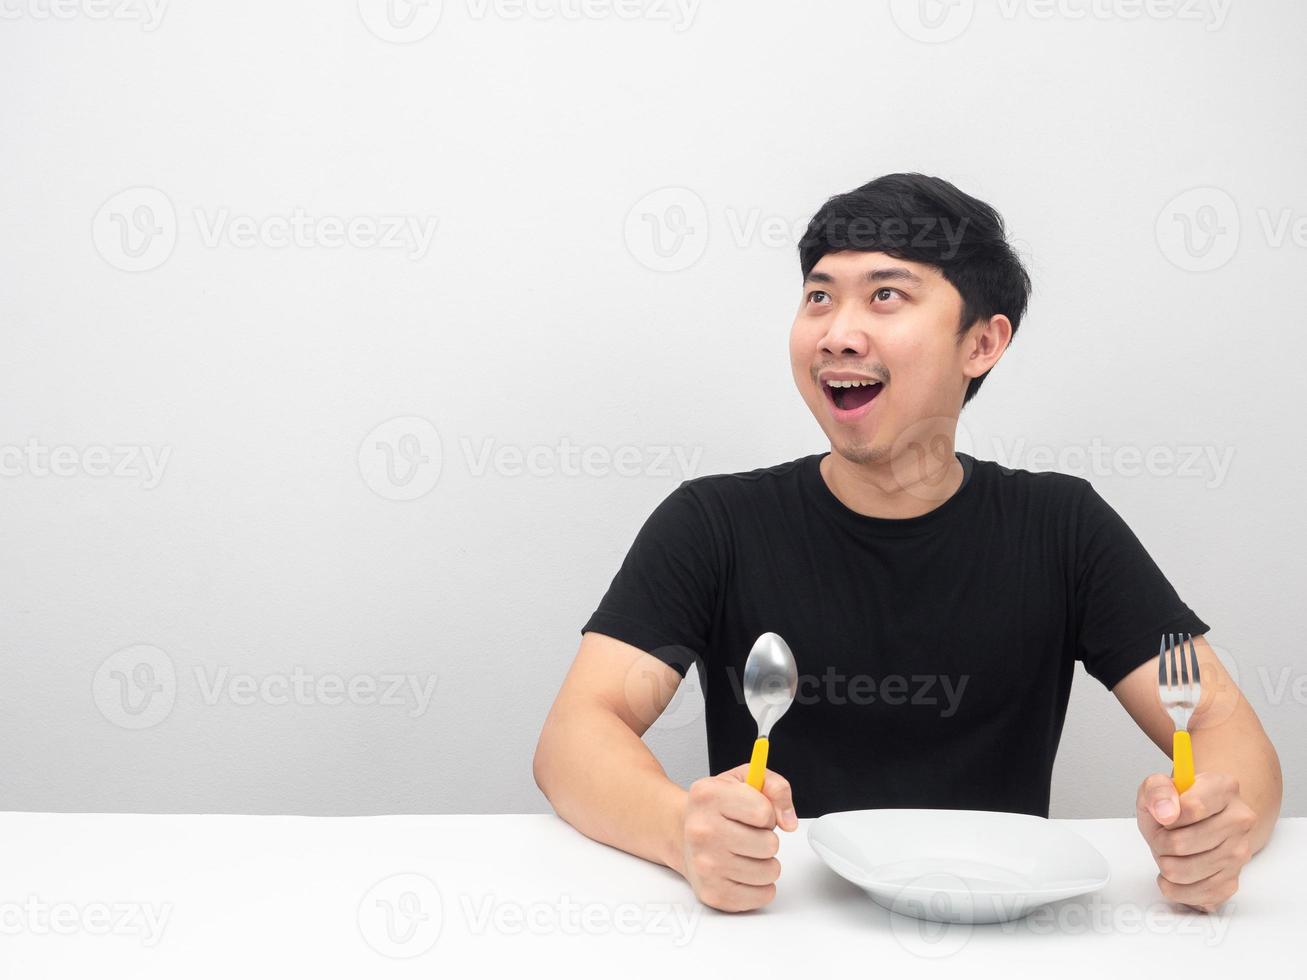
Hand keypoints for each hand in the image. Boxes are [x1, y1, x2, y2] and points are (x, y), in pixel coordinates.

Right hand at [678, 763, 798, 911]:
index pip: (763, 812)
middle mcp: (702, 831)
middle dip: (767, 839)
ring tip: (745, 853)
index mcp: (708, 796)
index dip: (768, 813)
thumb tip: (789, 821)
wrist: (682, 834)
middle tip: (748, 835)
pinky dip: (761, 886)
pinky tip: (744, 872)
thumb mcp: (744, 780)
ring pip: (770, 871)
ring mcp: (705, 865)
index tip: (755, 814)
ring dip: (765, 863)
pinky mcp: (713, 893)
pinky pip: (763, 895)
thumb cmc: (716, 808)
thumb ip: (775, 788)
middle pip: (769, 844)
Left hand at [1136, 771, 1256, 912]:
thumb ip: (1156, 790)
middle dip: (1159, 842)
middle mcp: (1239, 821)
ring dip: (1164, 864)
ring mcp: (1239, 853)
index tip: (1162, 817)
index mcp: (1224, 789)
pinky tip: (1173, 875)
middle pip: (1181, 844)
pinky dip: (1176, 889)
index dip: (1166, 816)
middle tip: (1162, 836)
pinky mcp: (1233, 881)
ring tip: (1169, 853)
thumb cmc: (1177, 804)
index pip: (1191, 808)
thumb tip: (1165, 813)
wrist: (1198, 821)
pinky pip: (1196, 895)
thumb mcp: (1157, 786)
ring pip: (1183, 872)